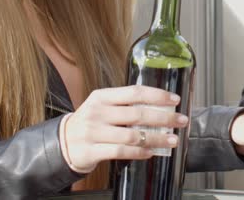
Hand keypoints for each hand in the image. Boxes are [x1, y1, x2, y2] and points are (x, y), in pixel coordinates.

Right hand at [61, 86, 188, 172]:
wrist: (62, 143)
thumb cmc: (91, 122)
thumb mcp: (104, 106)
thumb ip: (126, 105)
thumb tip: (160, 107)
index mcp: (103, 96)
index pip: (135, 92)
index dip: (157, 95)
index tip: (175, 99)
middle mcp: (98, 112)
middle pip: (137, 113)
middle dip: (164, 117)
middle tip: (181, 120)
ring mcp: (94, 132)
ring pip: (133, 135)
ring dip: (156, 138)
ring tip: (172, 140)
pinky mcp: (91, 151)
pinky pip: (121, 152)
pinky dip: (140, 152)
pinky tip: (151, 152)